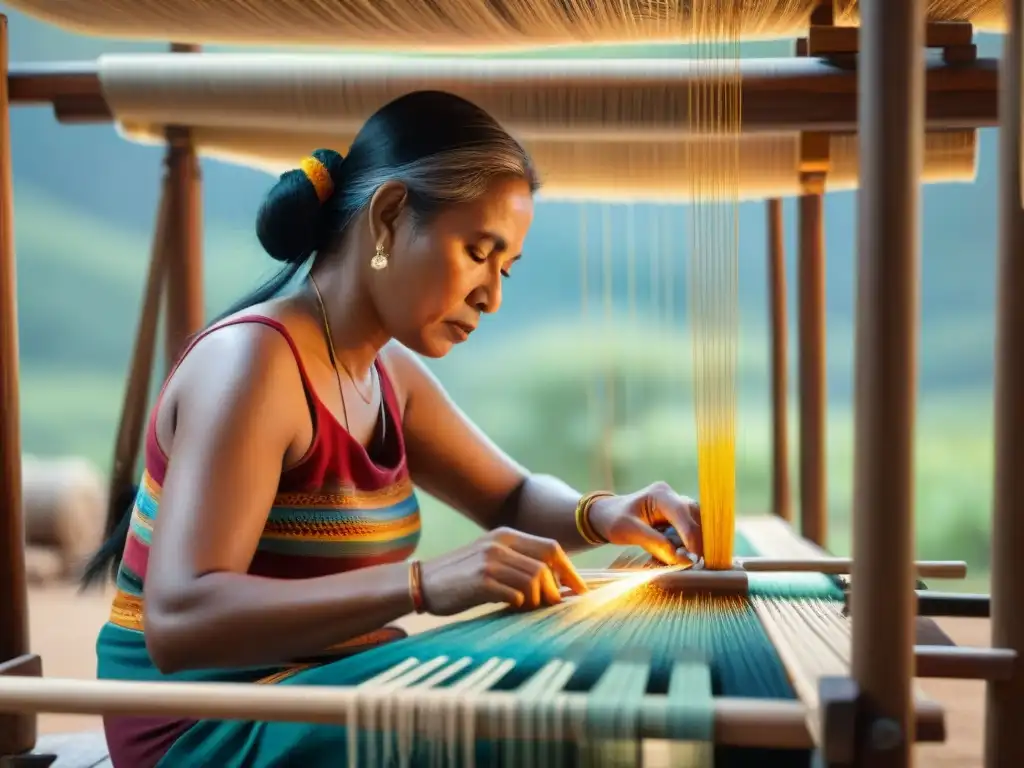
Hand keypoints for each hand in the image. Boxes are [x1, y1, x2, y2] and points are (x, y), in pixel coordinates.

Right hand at [420, 527, 588, 615]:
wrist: (422, 582)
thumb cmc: (461, 577)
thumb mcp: (491, 560)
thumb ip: (520, 565)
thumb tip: (557, 586)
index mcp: (506, 535)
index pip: (551, 548)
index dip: (569, 570)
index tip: (579, 590)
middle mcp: (500, 543)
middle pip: (546, 565)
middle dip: (555, 589)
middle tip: (551, 605)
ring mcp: (490, 560)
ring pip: (535, 581)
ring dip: (537, 600)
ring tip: (526, 607)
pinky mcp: (481, 580)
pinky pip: (516, 595)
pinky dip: (521, 605)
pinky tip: (512, 608)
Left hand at [586, 481, 702, 565]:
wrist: (605, 515)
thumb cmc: (613, 519)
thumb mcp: (628, 531)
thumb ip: (654, 543)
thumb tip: (680, 559)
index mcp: (660, 494)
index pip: (682, 514)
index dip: (691, 536)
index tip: (695, 558)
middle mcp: (672, 496)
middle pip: (695, 516)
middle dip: (697, 539)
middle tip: (697, 562)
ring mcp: (675, 505)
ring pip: (695, 522)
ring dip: (695, 541)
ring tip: (690, 560)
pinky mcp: (675, 516)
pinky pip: (689, 529)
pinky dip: (688, 542)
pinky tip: (683, 555)